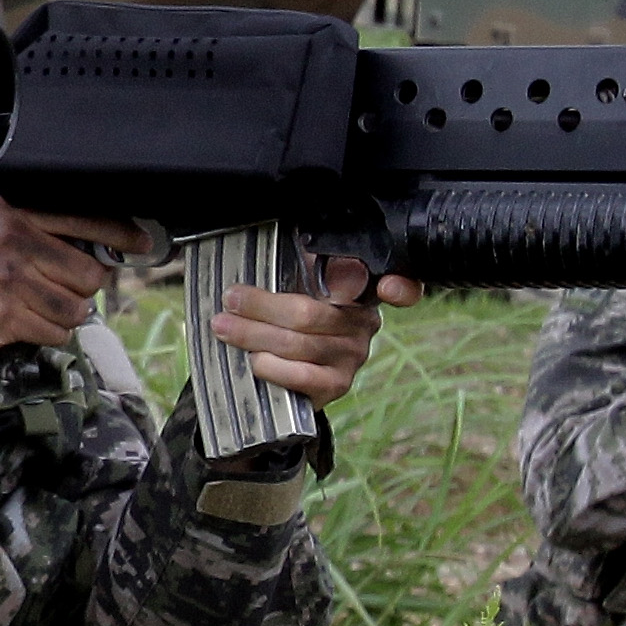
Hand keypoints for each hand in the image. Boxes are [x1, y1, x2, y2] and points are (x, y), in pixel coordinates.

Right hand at [0, 199, 154, 370]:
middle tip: (61, 287)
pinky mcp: (3, 317)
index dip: (123, 235)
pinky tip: (25, 322)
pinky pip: (56, 332)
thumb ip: (37, 224)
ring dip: (68, 314)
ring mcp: (8, 280)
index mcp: (14, 210)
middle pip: (90, 272)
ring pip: (77, 307)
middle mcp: (13, 240)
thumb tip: (102, 242)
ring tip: (40, 306)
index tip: (143, 245)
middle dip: (84, 287)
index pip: (87, 218)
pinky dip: (50, 333)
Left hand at [208, 254, 420, 407]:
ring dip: (253, 334)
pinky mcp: (336, 386)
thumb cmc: (291, 316)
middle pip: (308, 313)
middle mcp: (362, 325)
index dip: (402, 288)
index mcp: (359, 291)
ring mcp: (351, 358)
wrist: (286, 372)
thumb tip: (284, 239)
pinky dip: (271, 366)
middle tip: (230, 300)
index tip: (390, 287)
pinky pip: (300, 375)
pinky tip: (253, 359)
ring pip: (297, 343)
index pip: (396, 286)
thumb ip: (301, 263)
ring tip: (224, 326)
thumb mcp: (299, 280)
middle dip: (262, 306)